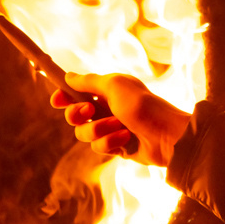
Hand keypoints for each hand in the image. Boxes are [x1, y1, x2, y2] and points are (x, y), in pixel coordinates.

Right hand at [52, 72, 190, 168]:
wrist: (167, 135)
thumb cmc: (143, 105)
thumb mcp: (114, 85)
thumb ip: (88, 81)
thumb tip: (68, 76)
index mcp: (106, 90)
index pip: (75, 92)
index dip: (63, 96)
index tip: (58, 100)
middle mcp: (106, 108)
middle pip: (73, 114)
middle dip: (78, 113)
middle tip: (90, 110)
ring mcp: (110, 129)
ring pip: (83, 133)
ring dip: (99, 129)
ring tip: (119, 126)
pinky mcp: (115, 147)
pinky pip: (98, 147)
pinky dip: (110, 142)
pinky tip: (126, 139)